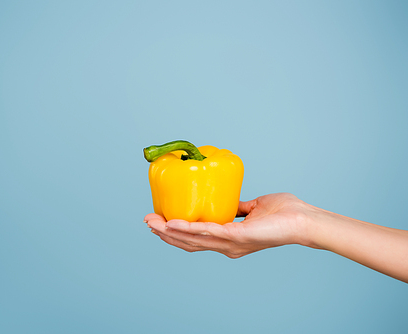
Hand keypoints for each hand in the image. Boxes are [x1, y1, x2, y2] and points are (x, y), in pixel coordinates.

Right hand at [144, 193, 312, 257]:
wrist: (304, 220)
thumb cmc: (284, 214)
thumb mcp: (254, 207)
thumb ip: (239, 208)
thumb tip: (230, 201)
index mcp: (228, 239)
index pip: (195, 239)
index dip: (174, 233)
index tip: (158, 221)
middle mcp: (227, 246)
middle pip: (188, 243)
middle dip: (164, 233)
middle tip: (147, 221)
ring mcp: (231, 244)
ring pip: (193, 240)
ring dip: (169, 231)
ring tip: (152, 222)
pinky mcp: (238, 237)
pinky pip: (209, 232)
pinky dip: (189, 228)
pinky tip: (174, 223)